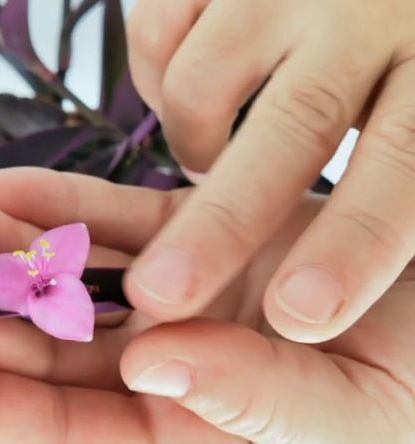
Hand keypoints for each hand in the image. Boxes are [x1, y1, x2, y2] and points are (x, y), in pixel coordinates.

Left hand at [0, 168, 414, 443]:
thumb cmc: (410, 387)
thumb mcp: (347, 419)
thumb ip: (252, 401)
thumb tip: (150, 364)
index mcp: (181, 439)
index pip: (57, 435)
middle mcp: (161, 375)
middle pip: (43, 352)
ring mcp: (173, 302)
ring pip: (68, 283)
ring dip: (2, 250)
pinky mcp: (194, 241)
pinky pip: (116, 226)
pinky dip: (65, 208)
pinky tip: (7, 190)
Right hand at [125, 0, 414, 342]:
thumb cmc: (397, 42)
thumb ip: (399, 175)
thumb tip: (342, 276)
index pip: (401, 164)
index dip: (351, 246)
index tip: (301, 314)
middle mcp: (362, 11)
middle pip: (289, 129)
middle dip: (221, 224)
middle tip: (164, 292)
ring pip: (199, 81)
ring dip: (190, 144)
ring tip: (209, 162)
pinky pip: (153, 32)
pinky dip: (155, 83)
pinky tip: (190, 97)